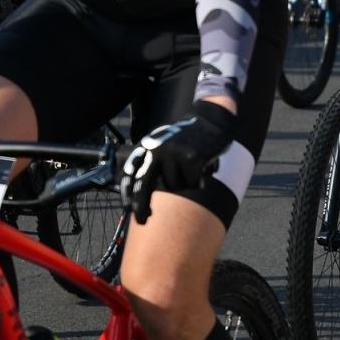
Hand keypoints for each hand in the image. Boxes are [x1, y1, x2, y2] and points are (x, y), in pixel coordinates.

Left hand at [120, 99, 236, 223]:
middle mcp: (158, 149)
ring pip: (175, 186)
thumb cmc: (187, 139)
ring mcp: (174, 153)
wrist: (210, 119)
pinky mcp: (192, 158)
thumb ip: (153, 164)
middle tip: (142, 219)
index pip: (132, 171)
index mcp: (149, 146)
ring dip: (185, 183)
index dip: (128, 193)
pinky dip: (199, 180)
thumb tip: (140, 194)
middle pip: (144, 184)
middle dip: (141, 205)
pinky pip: (193, 183)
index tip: (128, 209)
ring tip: (191, 168)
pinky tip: (203, 167)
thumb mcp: (164, 146)